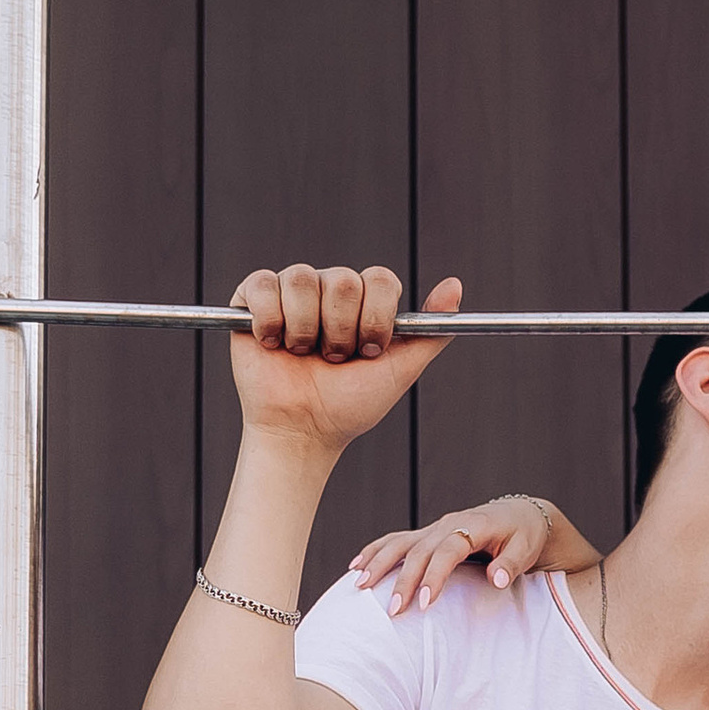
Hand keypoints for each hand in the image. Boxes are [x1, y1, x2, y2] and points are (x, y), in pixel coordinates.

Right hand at [227, 264, 462, 463]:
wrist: (303, 431)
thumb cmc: (349, 405)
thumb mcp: (400, 370)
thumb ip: (432, 331)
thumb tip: (456, 286)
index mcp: (364, 300)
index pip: (379, 278)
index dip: (375, 317)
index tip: (369, 351)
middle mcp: (329, 289)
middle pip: (343, 279)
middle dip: (341, 330)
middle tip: (333, 359)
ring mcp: (291, 291)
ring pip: (303, 278)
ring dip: (305, 329)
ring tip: (301, 354)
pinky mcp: (252, 299)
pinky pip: (263, 284)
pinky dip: (270, 320)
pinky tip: (273, 344)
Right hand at [349, 491, 556, 618]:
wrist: (520, 515)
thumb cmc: (525, 535)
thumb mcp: (526, 548)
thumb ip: (511, 564)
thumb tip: (496, 579)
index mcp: (473, 526)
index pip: (448, 550)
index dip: (434, 576)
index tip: (423, 603)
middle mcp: (449, 524)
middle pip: (419, 550)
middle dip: (403, 580)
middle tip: (392, 611)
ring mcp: (435, 528)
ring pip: (400, 543)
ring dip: (379, 564)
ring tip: (360, 586)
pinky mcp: (428, 534)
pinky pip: (397, 540)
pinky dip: (375, 551)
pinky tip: (356, 566)